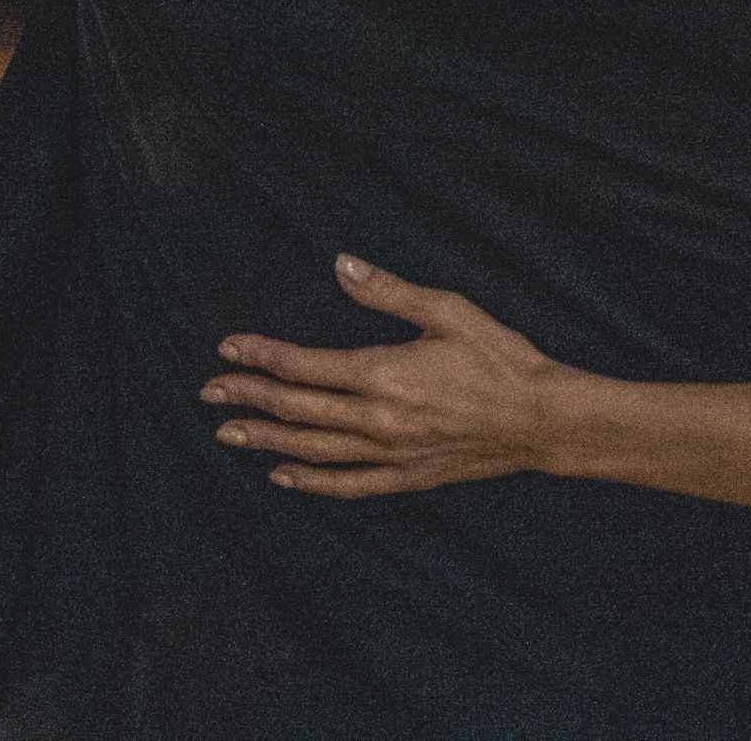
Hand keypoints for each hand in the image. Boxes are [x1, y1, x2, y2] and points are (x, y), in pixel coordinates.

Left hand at [201, 253, 566, 499]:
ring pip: (313, 450)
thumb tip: (342, 265)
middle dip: (250, 397)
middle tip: (209, 390)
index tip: (227, 349)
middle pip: (298, 409)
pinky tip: (283, 474)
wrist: (541, 419)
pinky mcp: (407, 477)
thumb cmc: (500, 357)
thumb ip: (389, 291)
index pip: (304, 366)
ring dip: (267, 439)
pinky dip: (311, 481)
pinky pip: (348, 485)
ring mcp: (390, 454)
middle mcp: (378, 420)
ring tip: (229, 431)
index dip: (261, 357)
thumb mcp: (448, 310)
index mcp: (384, 374)